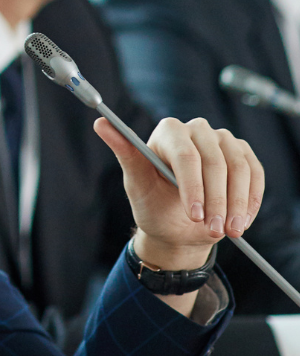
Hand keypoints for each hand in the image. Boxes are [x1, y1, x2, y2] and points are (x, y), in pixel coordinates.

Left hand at [95, 116, 263, 269]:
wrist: (178, 226)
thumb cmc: (153, 204)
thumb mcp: (137, 185)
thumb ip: (125, 154)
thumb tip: (100, 123)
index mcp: (168, 131)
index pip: (185, 154)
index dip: (193, 186)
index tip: (194, 215)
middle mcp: (197, 129)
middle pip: (215, 162)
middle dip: (217, 202)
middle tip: (214, 232)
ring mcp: (223, 140)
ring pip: (239, 169)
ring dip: (237, 205)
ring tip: (229, 232)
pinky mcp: (243, 155)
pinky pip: (255, 174)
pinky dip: (251, 201)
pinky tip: (242, 221)